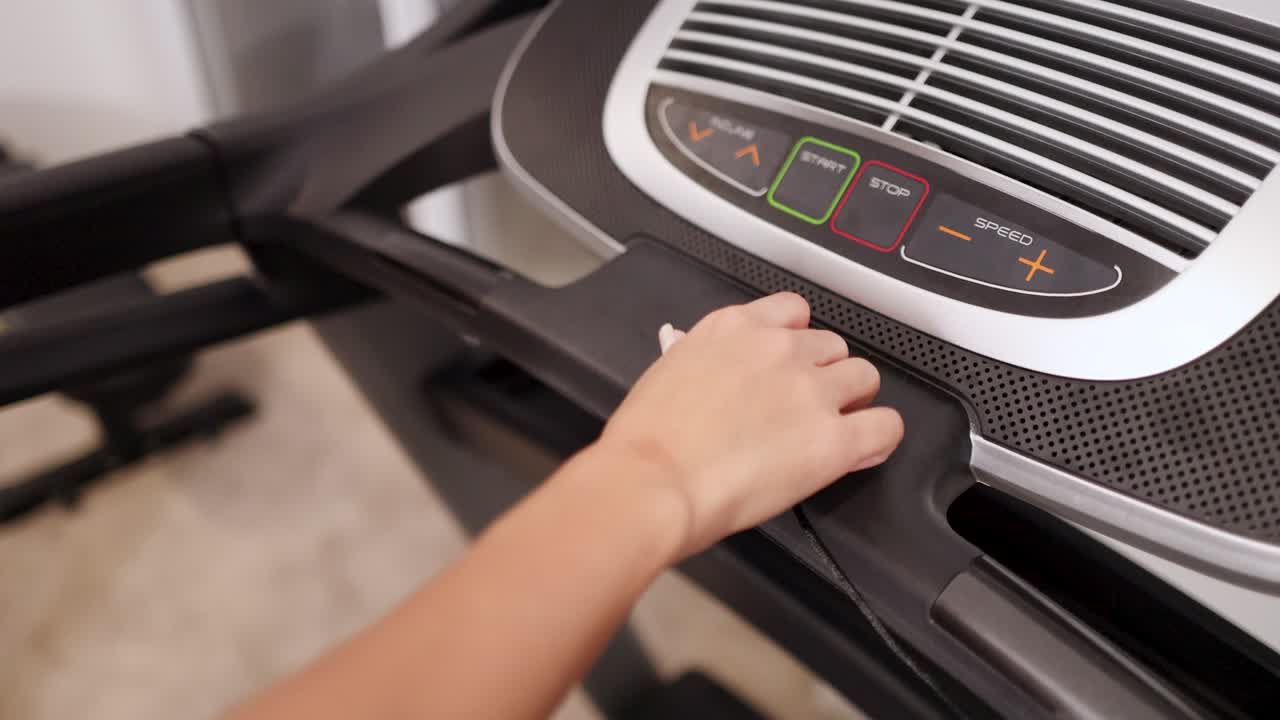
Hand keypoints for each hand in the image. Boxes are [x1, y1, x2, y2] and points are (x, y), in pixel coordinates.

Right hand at [597, 292, 903, 557]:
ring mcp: (811, 391)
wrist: (653, 479)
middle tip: (805, 407)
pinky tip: (862, 451)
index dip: (797, 341)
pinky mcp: (832, 439)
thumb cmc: (648, 440)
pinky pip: (886, 426)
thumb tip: (707, 363)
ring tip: (831, 429)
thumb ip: (701, 358)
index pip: (793, 311)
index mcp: (735, 327)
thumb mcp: (668, 372)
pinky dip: (879, 437)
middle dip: (824, 374)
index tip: (791, 363)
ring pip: (864, 377)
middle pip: (833, 346)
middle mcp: (779, 349)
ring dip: (852, 401)